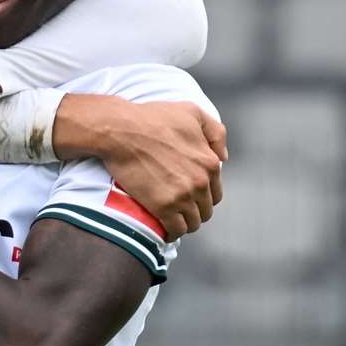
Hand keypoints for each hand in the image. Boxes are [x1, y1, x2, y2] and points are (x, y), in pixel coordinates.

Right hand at [97, 100, 227, 239]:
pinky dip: (172, 233)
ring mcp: (182, 196)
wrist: (121, 130)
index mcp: (209, 163)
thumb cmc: (152, 117)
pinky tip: (165, 230)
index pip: (215, 192)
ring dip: (184, 223)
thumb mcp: (191, 111)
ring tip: (171, 219)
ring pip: (192, 223)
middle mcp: (200, 182)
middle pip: (205, 210)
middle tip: (178, 208)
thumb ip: (215, 132)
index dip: (203, 196)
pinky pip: (175, 231)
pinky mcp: (163, 207)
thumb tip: (224, 158)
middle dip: (194, 210)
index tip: (189, 196)